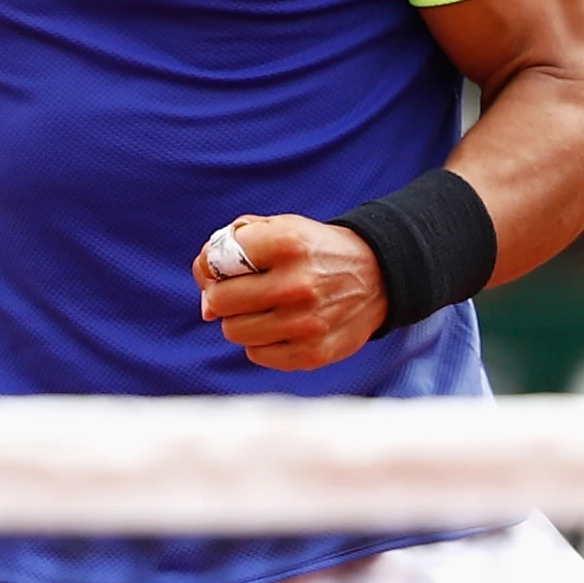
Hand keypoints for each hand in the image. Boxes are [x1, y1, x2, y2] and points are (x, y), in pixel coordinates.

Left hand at [193, 214, 387, 370]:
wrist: (378, 276)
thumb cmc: (313, 251)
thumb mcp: (280, 227)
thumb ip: (231, 246)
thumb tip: (205, 302)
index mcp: (287, 244)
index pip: (217, 262)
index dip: (213, 267)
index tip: (224, 269)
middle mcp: (298, 284)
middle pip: (220, 302)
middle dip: (222, 297)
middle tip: (240, 292)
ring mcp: (307, 322)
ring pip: (235, 332)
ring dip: (241, 321)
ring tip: (263, 308)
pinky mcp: (314, 352)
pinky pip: (258, 355)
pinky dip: (261, 342)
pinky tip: (280, 326)